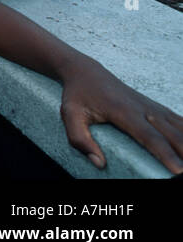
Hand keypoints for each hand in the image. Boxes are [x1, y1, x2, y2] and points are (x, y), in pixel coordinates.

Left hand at [58, 55, 182, 173]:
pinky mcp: (153, 106)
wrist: (85, 71)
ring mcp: (150, 105)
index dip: (165, 154)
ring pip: (177, 125)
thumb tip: (99, 163)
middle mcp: (142, 107)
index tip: (177, 170)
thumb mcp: (69, 115)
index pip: (149, 136)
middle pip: (170, 133)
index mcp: (123, 111)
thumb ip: (80, 139)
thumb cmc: (77, 94)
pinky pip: (176, 119)